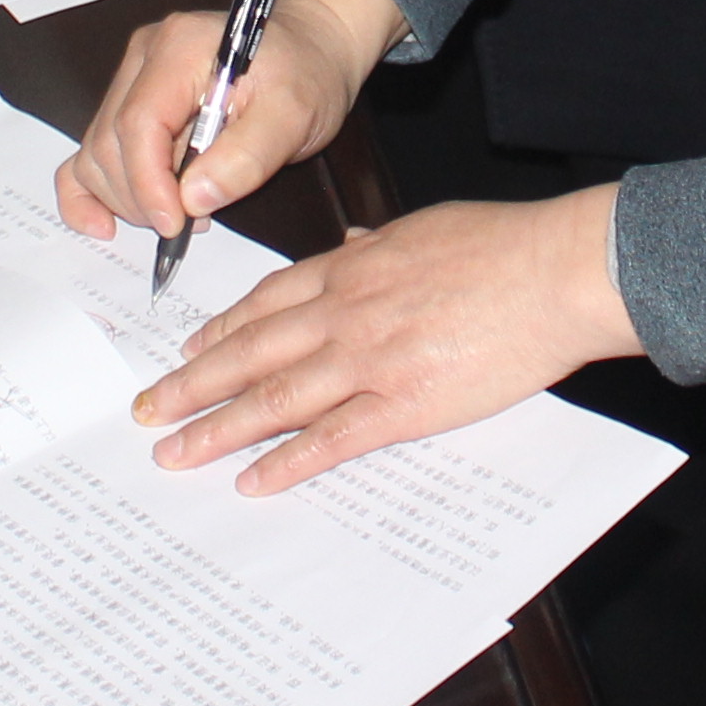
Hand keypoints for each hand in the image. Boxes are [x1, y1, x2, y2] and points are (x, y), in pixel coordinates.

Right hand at [61, 0, 399, 243]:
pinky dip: (89, 190)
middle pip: (111, 143)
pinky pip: (92, 150)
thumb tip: (192, 199)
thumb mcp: (294, 114)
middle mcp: (144, 57)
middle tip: (191, 225)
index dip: (149, 183)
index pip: (139, 123)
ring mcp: (131, 79)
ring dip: (129, 198)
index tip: (176, 224)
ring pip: (97, 153)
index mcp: (179, 47)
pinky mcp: (129, 104)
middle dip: (142, 198)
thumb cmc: (305, 75)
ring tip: (184, 214)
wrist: (308, 52)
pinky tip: (102, 224)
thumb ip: (247, 155)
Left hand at [137, 191, 634, 488]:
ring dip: (217, 427)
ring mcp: (370, 359)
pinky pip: (331, 439)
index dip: (222, 329)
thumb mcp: (428, 226)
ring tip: (174, 452)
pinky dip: (286, 461)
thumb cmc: (506, 244)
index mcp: (354, 267)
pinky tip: (252, 479)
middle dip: (193, 382)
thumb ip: (381, 241)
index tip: (188, 348)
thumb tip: (354, 240)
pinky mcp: (404, 403)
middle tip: (148, 408)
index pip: (268, 302)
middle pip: (251, 351)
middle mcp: (347, 312)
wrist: (556, 271)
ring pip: (273, 397)